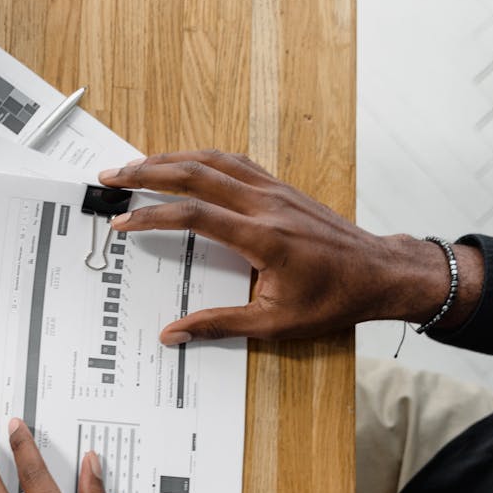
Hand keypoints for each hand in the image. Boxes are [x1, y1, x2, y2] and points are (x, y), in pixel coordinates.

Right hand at [97, 150, 483, 343]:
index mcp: (263, 238)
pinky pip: (234, 162)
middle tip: (112, 176)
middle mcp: (266, 205)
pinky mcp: (280, 188)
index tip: (123, 223)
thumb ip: (219, 324)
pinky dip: (200, 158)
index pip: (194, 215)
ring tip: (135, 165)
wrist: (380, 273)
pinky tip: (182, 162)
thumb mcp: (275, 323)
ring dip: (170, 158)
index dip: (152, 216)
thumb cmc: (334, 299)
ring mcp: (274, 191)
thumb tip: (173, 334)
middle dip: (147, 172)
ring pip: (213, 160)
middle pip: (196, 173)